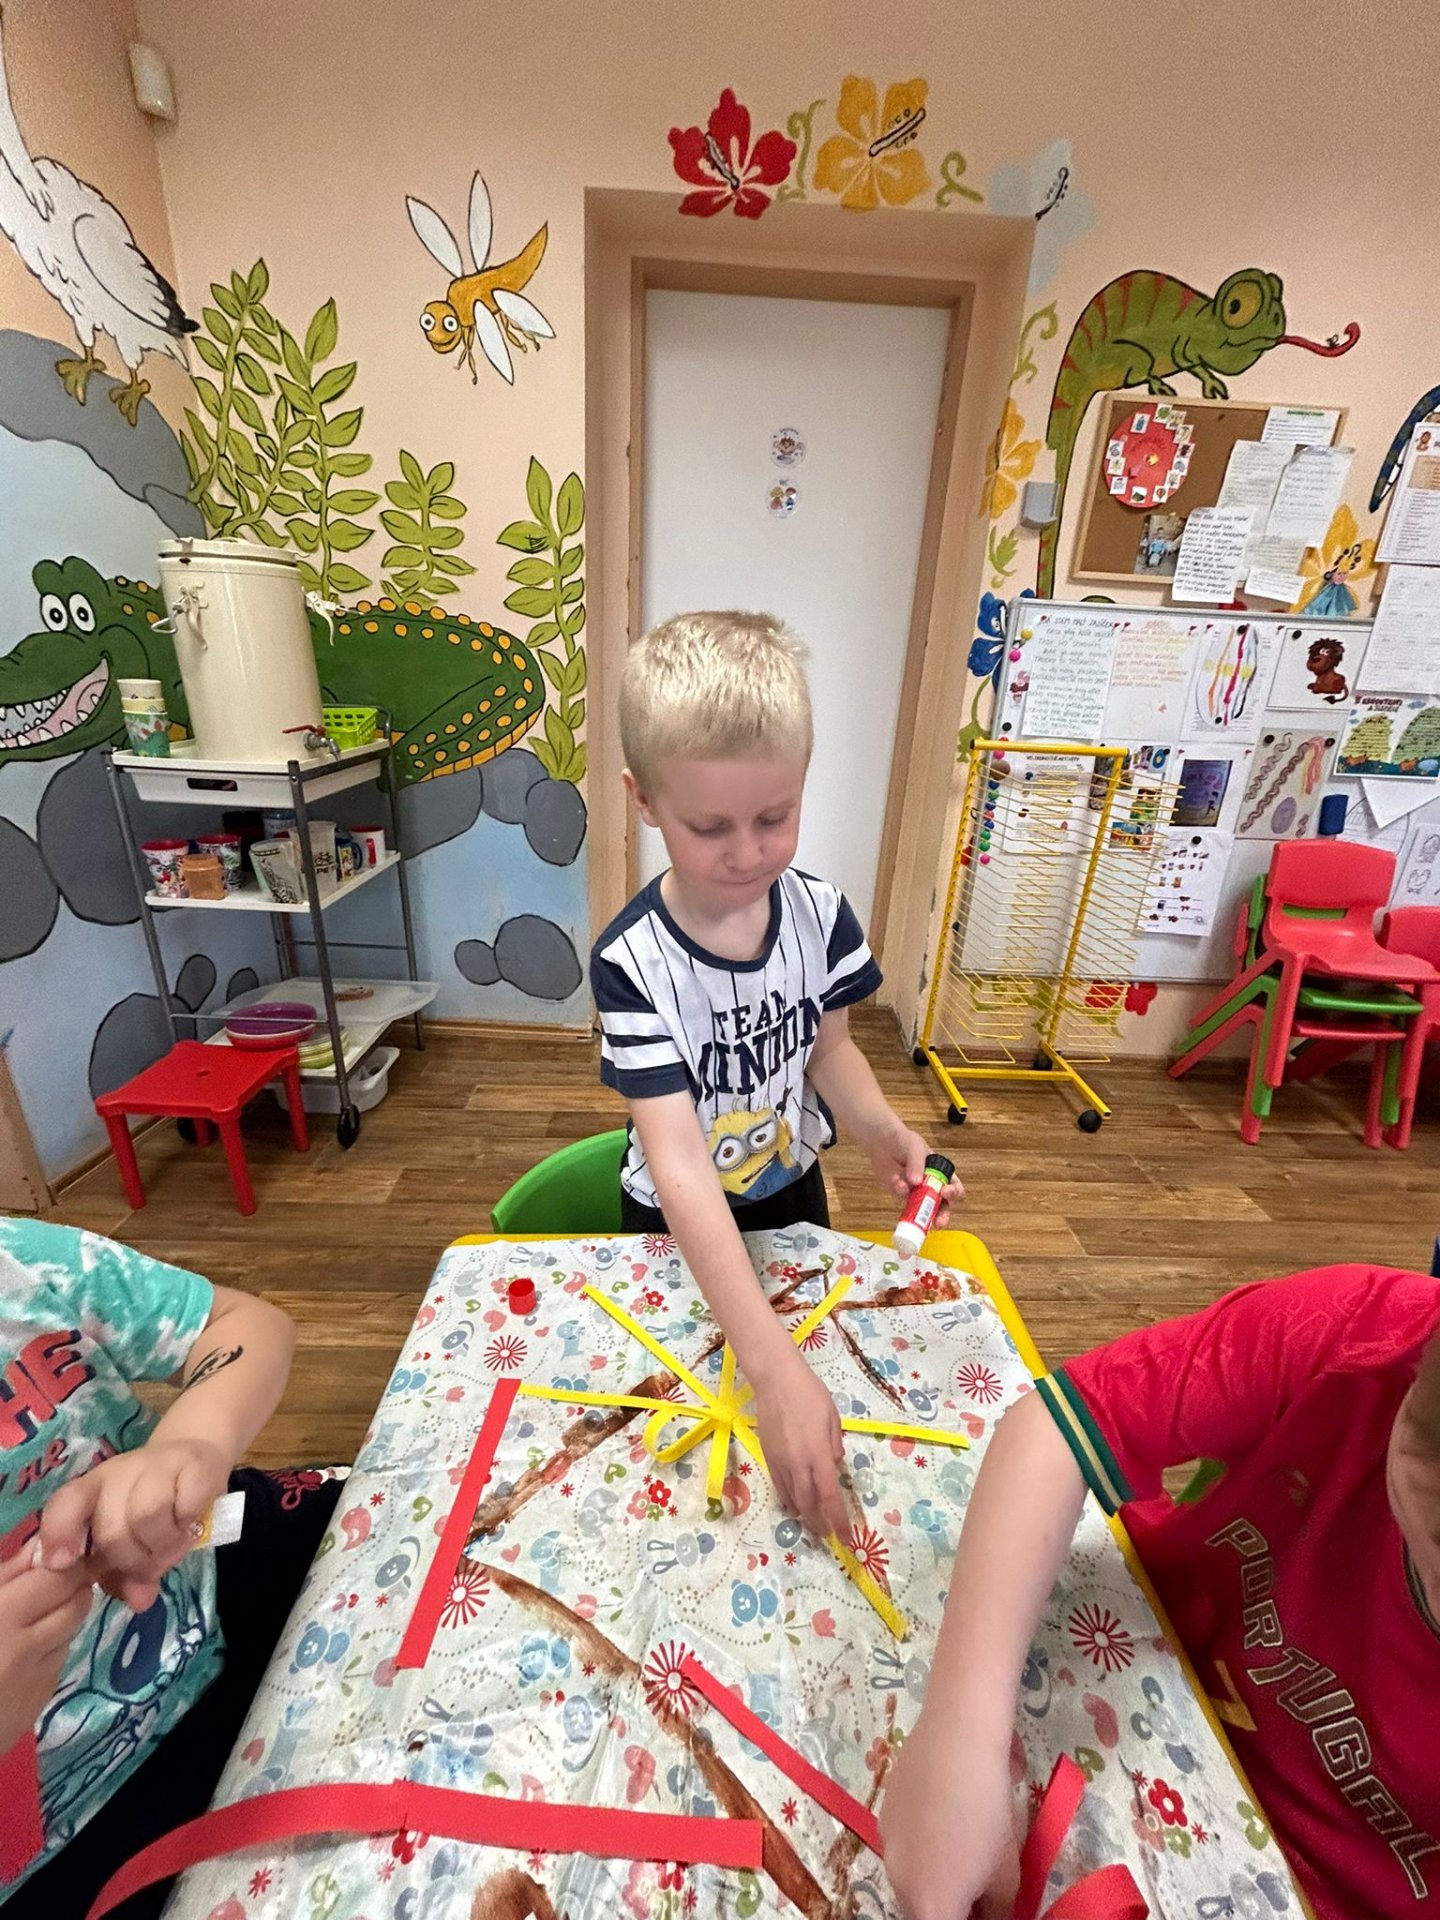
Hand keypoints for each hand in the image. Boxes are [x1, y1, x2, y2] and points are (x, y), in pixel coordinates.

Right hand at [0, 1544, 93, 1755]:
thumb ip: (5, 1576)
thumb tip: (39, 1547)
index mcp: (3, 1618)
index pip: (61, 1577)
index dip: (66, 1563)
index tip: (58, 1556)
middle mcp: (29, 1647)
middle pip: (78, 1601)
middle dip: (72, 1585)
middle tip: (51, 1581)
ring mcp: (39, 1676)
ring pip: (74, 1629)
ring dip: (64, 1615)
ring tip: (34, 1615)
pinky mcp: (42, 1698)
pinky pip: (61, 1658)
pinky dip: (53, 1646)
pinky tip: (26, 1649)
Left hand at [39, 1437, 229, 1611]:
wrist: (200, 1456)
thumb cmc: (157, 1501)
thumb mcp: (132, 1536)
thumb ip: (126, 1573)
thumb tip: (140, 1602)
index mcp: (95, 1487)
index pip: (66, 1503)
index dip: (59, 1534)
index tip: (65, 1564)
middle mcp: (122, 1471)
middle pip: (112, 1529)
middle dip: (133, 1560)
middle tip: (153, 1565)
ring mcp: (159, 1464)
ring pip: (147, 1517)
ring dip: (163, 1546)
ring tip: (176, 1546)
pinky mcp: (197, 1465)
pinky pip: (186, 1507)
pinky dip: (189, 1525)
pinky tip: (194, 1523)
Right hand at [750, 1355, 848, 1540]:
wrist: (775, 1380)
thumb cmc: (809, 1394)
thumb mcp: (833, 1418)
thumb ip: (834, 1445)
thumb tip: (834, 1464)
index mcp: (818, 1454)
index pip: (830, 1496)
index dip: (838, 1520)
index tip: (846, 1537)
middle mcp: (798, 1463)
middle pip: (809, 1504)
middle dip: (820, 1523)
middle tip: (829, 1535)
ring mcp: (780, 1461)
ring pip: (792, 1498)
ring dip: (804, 1514)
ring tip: (813, 1524)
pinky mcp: (767, 1456)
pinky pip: (779, 1486)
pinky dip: (788, 1500)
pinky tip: (794, 1504)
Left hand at [867, 1122, 963, 1223]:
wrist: (883, 1143)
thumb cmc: (905, 1142)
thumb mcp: (915, 1147)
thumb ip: (917, 1163)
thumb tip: (916, 1182)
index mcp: (942, 1173)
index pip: (955, 1187)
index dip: (954, 1192)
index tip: (945, 1192)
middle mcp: (932, 1186)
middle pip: (943, 1205)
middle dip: (943, 1215)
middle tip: (938, 1221)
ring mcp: (917, 1193)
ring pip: (925, 1210)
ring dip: (924, 1216)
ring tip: (919, 1220)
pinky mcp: (902, 1196)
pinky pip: (904, 1202)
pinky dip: (901, 1195)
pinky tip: (897, 1183)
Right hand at [881, 1722, 1019, 1919]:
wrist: (956, 1740)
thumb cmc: (988, 1812)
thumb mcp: (1007, 1875)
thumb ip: (996, 1912)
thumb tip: (988, 1915)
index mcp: (929, 1907)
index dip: (971, 1918)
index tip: (987, 1906)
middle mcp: (897, 1883)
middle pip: (924, 1911)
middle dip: (951, 1904)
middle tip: (980, 1882)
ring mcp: (886, 1846)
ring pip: (912, 1878)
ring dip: (934, 1875)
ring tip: (964, 1842)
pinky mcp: (882, 1813)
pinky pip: (904, 1844)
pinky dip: (922, 1843)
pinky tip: (946, 1812)